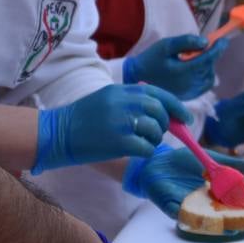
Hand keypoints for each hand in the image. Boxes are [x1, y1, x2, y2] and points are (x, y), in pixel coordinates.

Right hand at [33, 84, 188, 173]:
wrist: (58, 133)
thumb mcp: (107, 99)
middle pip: (159, 110)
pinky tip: (136, 151)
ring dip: (155, 139)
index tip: (185, 118)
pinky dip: (147, 151)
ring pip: (155, 130)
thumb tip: (162, 110)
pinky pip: (147, 147)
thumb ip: (131, 100)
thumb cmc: (83, 118)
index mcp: (121, 90)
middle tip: (159, 132)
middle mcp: (122, 103)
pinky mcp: (119, 142)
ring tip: (143, 143)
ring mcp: (120, 122)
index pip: (157, 94)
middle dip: (165, 123)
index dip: (176, 106)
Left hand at [121, 145, 243, 217]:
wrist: (158, 159)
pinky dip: (192, 220)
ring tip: (232, 229)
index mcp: (218, 195)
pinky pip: (183, 217)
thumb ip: (233, 165)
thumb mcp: (212, 159)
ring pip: (208, 224)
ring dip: (220, 228)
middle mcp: (207, 206)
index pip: (240, 207)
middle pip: (228, 220)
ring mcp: (192, 209)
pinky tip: (202, 222)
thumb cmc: (185, 161)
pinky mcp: (174, 209)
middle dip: (242, 225)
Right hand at [122, 34, 230, 99]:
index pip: (208, 58)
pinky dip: (206, 75)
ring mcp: (189, 92)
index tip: (224, 39)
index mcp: (184, 71)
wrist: (137, 78)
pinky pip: (204, 85)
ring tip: (198, 57)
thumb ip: (186, 41)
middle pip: (210, 67)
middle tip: (207, 45)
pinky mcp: (187, 96)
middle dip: (212, 54)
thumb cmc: (150, 59)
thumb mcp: (166, 45)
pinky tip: (196, 68)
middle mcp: (189, 84)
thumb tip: (205, 42)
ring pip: (209, 77)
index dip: (219, 48)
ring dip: (209, 65)